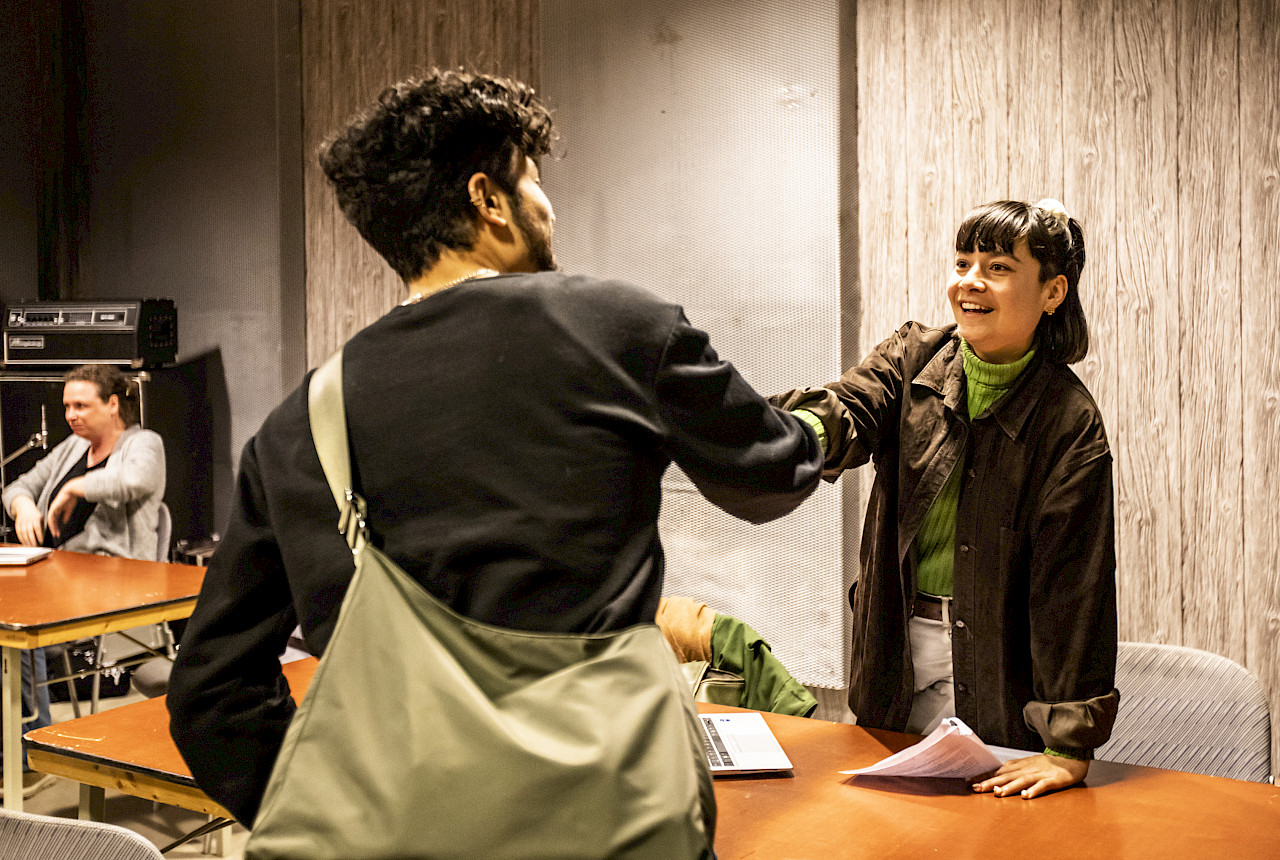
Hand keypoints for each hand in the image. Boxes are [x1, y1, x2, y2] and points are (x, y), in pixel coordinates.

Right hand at [10, 496, 43, 545]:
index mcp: (36, 518)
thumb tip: (45, 535)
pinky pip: (18, 532)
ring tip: (30, 546)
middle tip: (35, 546)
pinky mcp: (17, 524)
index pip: (38, 528)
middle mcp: (28, 520)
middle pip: (30, 532)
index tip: (41, 542)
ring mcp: (22, 522)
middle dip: (32, 540)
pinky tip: (24, 542)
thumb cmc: (34, 513)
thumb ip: (42, 525)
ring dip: (26, 541)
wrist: (24, 506)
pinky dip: (21, 538)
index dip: (39, 536)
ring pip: (23, 533)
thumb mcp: (41, 517)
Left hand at [46, 476, 85, 541]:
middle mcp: (53, 510)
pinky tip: (54, 528)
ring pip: (51, 521)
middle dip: (54, 529)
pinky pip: (51, 518)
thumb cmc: (71, 499)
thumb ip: (66, 516)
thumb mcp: (68, 510)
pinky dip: (52, 524)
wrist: (70, 492)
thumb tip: (64, 523)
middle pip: (52, 521)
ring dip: (52, 528)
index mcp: (57, 510)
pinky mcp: (53, 508)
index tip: (58, 532)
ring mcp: (52, 509)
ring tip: (55, 534)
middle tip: (56, 535)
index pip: (55, 520)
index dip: (56, 526)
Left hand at [970, 753, 1088, 798]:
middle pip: (1007, 776)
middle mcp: (1027, 769)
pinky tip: (1027, 796)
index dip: (985, 776)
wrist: (1070, 756)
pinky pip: (1043, 785)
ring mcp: (1040, 774)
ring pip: (1022, 780)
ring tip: (999, 793)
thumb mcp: (1027, 764)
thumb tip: (994, 776)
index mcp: (1020, 765)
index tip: (970, 781)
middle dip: (992, 782)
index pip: (999, 771)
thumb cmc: (1047, 763)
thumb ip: (1012, 770)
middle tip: (977, 788)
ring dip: (1010, 787)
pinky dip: (1035, 790)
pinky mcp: (1053, 779)